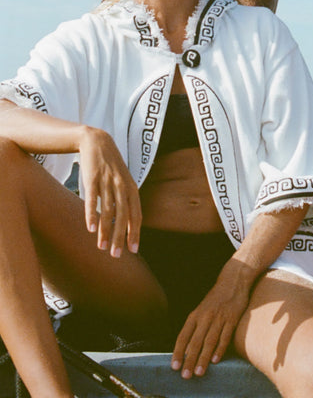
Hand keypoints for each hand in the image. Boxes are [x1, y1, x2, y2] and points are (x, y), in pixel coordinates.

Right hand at [78, 126, 141, 256]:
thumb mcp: (122, 181)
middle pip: (123, 216)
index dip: (135, 232)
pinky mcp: (92, 177)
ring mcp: (107, 181)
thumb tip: (127, 225)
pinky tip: (90, 228)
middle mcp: (122, 185)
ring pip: (107, 211)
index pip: (136, 214)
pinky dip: (91, 214)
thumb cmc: (110, 167)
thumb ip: (125, 200)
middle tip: (116, 255)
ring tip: (102, 247)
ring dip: (105, 231)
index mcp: (131, 188)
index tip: (133, 250)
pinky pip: (92, 199)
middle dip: (120, 237)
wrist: (97, 141)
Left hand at [171, 264, 251, 378]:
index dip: (178, 352)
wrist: (233, 281)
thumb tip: (187, 350)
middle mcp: (205, 317)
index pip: (183, 336)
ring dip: (203, 358)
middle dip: (189, 360)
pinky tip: (216, 360)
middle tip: (185, 375)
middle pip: (195, 342)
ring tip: (199, 372)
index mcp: (195, 315)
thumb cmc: (215, 299)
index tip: (174, 366)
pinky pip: (225, 336)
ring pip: (209, 341)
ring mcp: (219, 317)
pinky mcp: (232, 318)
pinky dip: (220, 349)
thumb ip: (195, 328)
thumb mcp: (202, 311)